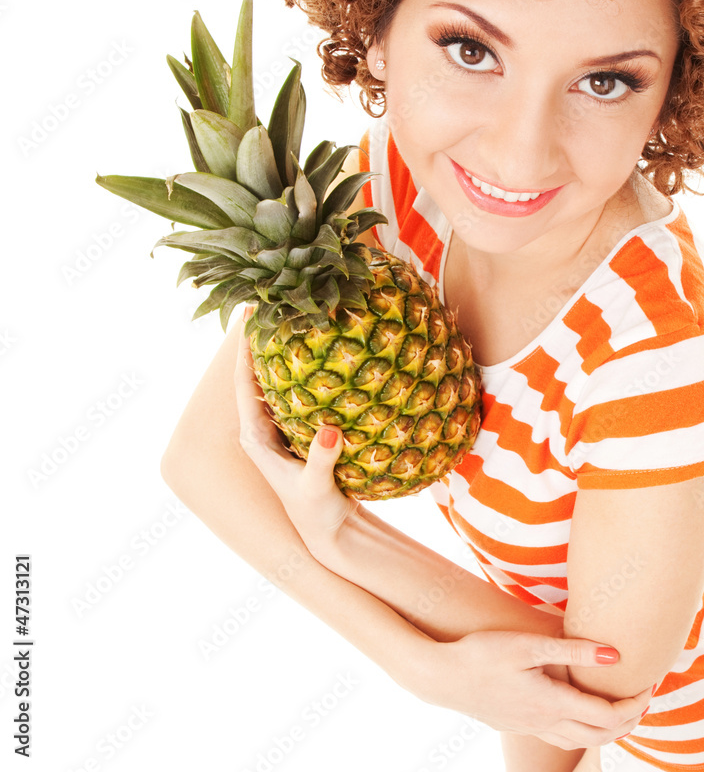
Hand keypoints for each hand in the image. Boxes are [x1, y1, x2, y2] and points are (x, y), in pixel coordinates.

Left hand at [234, 308, 357, 554]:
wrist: (328, 533)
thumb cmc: (318, 513)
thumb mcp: (318, 488)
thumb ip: (321, 460)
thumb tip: (330, 431)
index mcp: (255, 438)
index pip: (244, 384)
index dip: (244, 350)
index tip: (250, 315)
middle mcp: (262, 429)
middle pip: (256, 374)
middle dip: (261, 339)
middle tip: (273, 300)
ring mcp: (280, 428)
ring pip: (277, 379)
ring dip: (282, 350)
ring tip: (295, 314)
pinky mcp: (299, 430)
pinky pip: (298, 389)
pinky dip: (304, 367)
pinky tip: (320, 347)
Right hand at [424, 630, 655, 749]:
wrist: (441, 676)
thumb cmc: (482, 653)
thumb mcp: (528, 644)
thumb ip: (573, 650)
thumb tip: (616, 656)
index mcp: (553, 702)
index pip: (608, 715)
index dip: (635, 703)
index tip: (650, 684)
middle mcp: (546, 722)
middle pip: (602, 735)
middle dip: (630, 720)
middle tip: (646, 697)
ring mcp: (531, 727)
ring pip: (583, 741)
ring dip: (610, 728)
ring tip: (624, 706)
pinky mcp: (519, 725)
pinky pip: (564, 737)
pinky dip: (586, 730)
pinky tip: (582, 713)